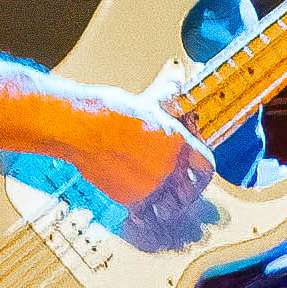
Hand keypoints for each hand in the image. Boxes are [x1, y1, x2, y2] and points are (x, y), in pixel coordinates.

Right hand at [47, 80, 214, 211]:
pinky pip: (147, 216)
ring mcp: (151, 186)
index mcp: (178, 142)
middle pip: (190, 188)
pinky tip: (143, 216)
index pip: (206, 164)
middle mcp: (169, 167)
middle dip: (186, 188)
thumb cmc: (109, 110)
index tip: (196, 167)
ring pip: (171, 205)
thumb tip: (177, 70)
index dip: (201, 166)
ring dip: (170, 206)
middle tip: (181, 188)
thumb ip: (167, 91)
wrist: (80, 127)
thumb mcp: (146, 99)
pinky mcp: (130, 199)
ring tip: (164, 205)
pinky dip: (146, 217)